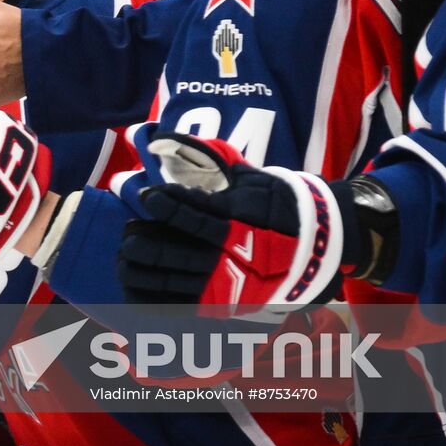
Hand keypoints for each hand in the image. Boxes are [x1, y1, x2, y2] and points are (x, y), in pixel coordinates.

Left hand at [117, 133, 353, 311]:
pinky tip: (133, 286)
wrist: (319, 247)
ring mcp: (230, 284)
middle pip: (180, 253)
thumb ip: (215, 165)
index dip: (167, 205)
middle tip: (128, 232)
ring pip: (177, 281)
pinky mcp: (226, 303)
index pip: (196, 214)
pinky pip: (183, 304)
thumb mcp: (253, 180)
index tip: (147, 196)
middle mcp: (234, 256)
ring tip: (125, 255)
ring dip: (145, 269)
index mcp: (241, 223)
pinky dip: (155, 298)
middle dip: (147, 243)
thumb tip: (170, 140)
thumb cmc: (281, 206)